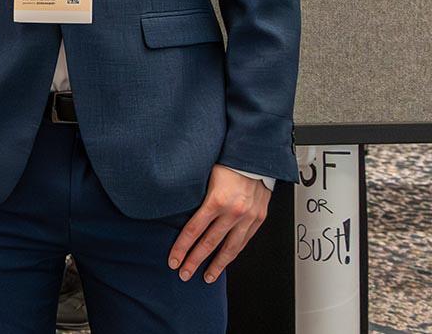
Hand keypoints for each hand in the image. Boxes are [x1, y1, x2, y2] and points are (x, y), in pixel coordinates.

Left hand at [168, 165, 269, 283]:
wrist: (256, 156)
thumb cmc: (228, 161)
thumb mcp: (205, 175)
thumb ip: (196, 195)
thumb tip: (179, 209)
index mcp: (216, 200)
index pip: (193, 230)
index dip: (182, 247)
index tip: (174, 259)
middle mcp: (233, 212)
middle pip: (209, 243)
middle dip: (195, 261)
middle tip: (184, 274)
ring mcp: (248, 217)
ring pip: (230, 248)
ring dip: (217, 265)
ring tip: (207, 277)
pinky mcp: (259, 218)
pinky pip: (244, 241)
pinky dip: (234, 252)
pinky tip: (226, 260)